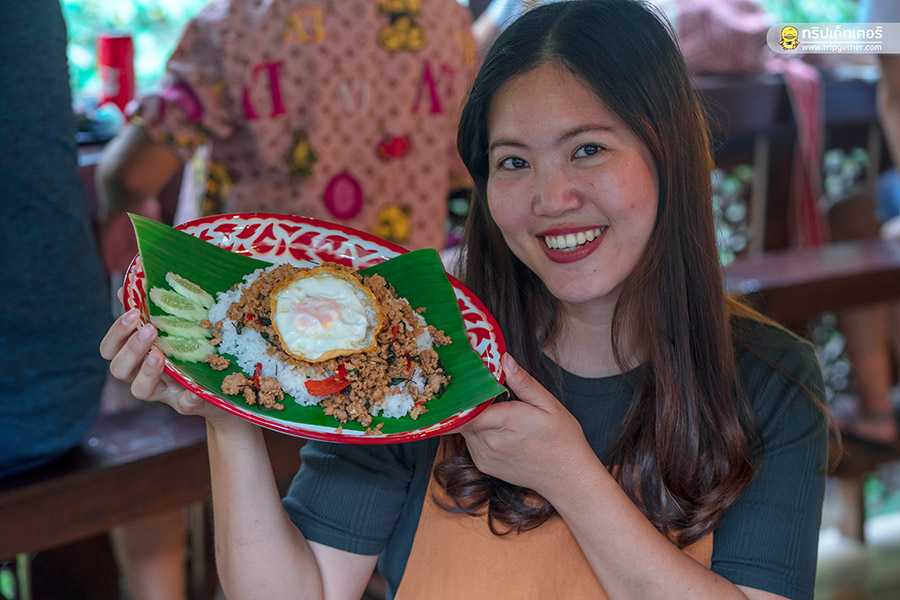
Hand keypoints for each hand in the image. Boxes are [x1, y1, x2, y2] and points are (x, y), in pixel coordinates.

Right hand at [99, 294, 238, 429]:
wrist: (224, 386)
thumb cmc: (194, 352)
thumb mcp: (176, 329)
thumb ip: (150, 311)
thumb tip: (126, 287)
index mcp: (137, 357)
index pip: (110, 349)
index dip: (116, 333)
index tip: (133, 313)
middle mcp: (144, 377)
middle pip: (119, 369)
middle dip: (130, 349)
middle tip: (150, 330)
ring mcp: (164, 393)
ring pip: (140, 389)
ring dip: (147, 371)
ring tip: (160, 354)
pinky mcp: (187, 405)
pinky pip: (184, 404)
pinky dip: (188, 397)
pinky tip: (194, 389)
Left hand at [457, 353, 596, 499]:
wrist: (567, 477)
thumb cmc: (562, 439)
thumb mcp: (549, 404)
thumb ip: (523, 382)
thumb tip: (504, 360)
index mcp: (506, 421)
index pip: (465, 410)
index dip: (456, 396)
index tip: (456, 383)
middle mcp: (490, 441)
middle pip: (464, 414)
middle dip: (470, 400)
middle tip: (482, 388)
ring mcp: (484, 455)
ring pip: (466, 426)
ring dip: (475, 416)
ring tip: (496, 410)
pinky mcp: (483, 464)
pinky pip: (471, 440)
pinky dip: (478, 430)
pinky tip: (498, 428)